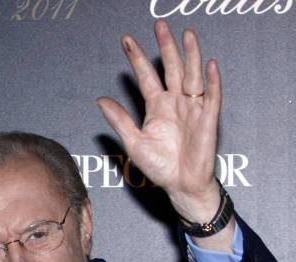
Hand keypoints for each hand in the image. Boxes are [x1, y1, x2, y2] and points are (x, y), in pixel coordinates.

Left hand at [97, 19, 221, 224]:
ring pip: (192, 76)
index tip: (126, 40)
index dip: (137, 59)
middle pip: (171, 68)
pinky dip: (212, 81)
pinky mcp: (207, 119)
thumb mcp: (134, 143)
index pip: (146, 77)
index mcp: (156, 108)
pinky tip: (210, 65)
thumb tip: (101, 100)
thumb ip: (119, 121)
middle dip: (165, 47)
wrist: (180, 185)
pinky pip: (211, 96)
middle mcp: (175, 103)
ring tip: (186, 34)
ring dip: (190, 55)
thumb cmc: (160, 167)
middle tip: (159, 25)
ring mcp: (192, 109)